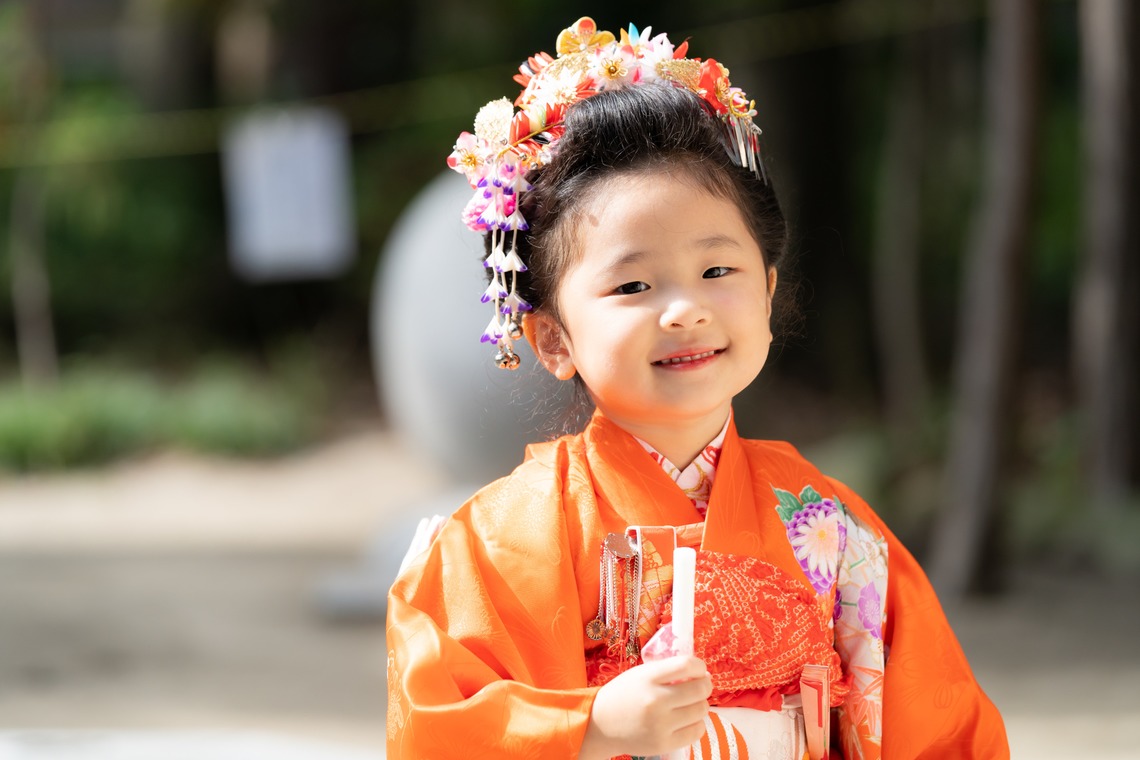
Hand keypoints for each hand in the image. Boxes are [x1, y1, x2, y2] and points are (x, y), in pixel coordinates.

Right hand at [578, 655, 710, 759]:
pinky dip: (696, 724)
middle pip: (700, 689)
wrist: (601, 725)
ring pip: (701, 710)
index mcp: (648, 677)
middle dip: (704, 685)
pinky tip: (686, 720)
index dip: (699, 666)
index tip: (699, 669)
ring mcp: (660, 724)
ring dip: (700, 704)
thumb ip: (667, 671)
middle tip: (700, 686)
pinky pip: (696, 731)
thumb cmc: (623, 695)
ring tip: (689, 704)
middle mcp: (655, 700)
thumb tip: (701, 674)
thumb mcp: (641, 674)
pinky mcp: (664, 744)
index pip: (687, 665)